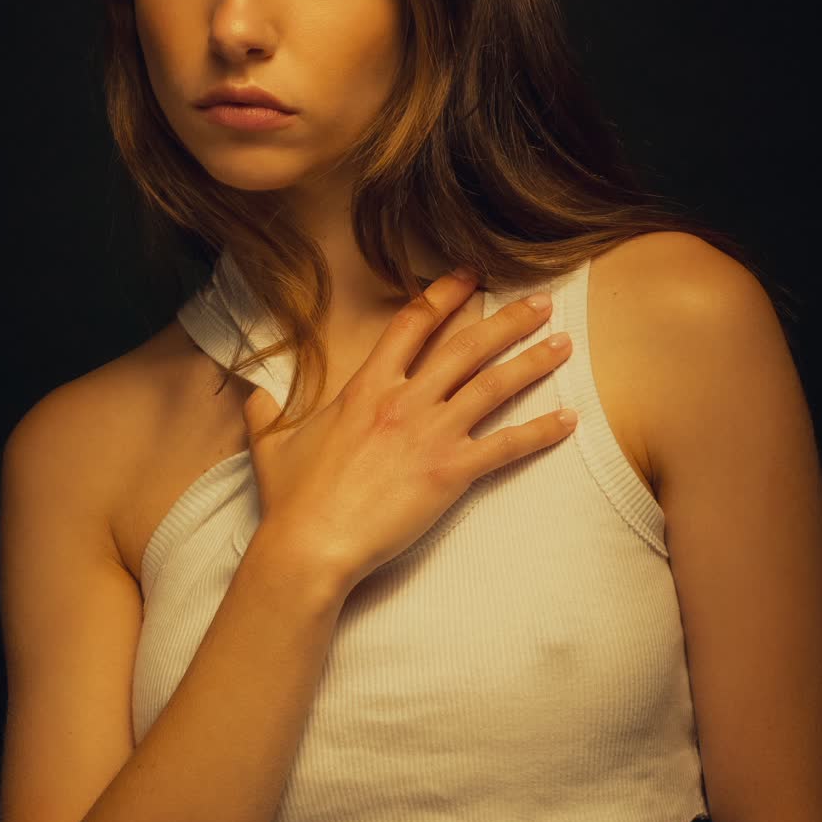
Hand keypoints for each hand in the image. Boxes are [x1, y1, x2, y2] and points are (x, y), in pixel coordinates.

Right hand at [240, 268, 577, 589]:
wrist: (311, 544)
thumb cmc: (292, 500)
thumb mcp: (273, 447)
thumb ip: (266, 414)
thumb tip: (253, 395)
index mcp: (365, 386)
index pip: (412, 325)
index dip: (445, 296)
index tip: (470, 276)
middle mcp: (404, 400)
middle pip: (466, 346)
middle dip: (507, 321)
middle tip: (541, 303)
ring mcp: (430, 434)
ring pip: (494, 385)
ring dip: (533, 362)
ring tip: (564, 344)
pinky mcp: (450, 472)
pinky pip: (505, 446)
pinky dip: (540, 431)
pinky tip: (568, 420)